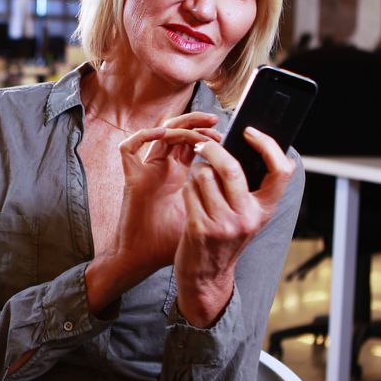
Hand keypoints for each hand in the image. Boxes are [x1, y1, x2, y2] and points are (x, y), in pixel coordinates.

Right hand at [86, 112, 219, 310]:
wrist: (143, 259)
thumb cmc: (170, 242)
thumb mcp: (205, 216)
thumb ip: (220, 201)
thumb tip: (251, 192)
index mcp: (178, 175)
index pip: (191, 144)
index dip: (206, 133)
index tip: (226, 134)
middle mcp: (162, 169)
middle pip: (176, 131)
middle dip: (196, 122)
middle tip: (215, 122)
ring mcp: (146, 171)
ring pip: (158, 133)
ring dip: (179, 125)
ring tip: (197, 125)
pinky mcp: (132, 178)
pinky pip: (130, 148)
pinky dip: (144, 136)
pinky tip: (164, 134)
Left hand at [175, 126, 294, 325]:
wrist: (206, 275)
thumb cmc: (224, 238)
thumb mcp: (246, 215)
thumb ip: (248, 186)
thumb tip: (239, 145)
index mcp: (265, 210)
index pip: (281, 171)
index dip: (268, 145)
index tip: (250, 132)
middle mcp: (248, 217)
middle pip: (230, 167)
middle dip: (212, 149)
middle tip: (202, 145)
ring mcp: (223, 224)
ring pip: (204, 175)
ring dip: (196, 170)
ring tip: (197, 180)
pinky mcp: (200, 229)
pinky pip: (189, 190)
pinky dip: (187, 187)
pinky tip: (189, 196)